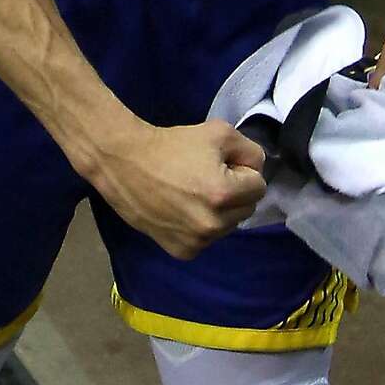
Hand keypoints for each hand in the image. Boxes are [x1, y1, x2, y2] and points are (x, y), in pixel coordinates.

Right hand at [92, 119, 267, 259]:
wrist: (125, 163)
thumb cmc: (172, 145)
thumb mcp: (219, 132)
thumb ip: (250, 150)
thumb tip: (258, 170)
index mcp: (224, 195)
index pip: (259, 186)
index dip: (242, 170)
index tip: (220, 163)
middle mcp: (212, 225)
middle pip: (247, 208)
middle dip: (234, 192)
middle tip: (207, 175)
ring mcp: (197, 243)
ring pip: (228, 226)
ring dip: (219, 211)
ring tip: (192, 192)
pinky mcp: (182, 252)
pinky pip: (208, 238)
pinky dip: (201, 225)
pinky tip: (182, 209)